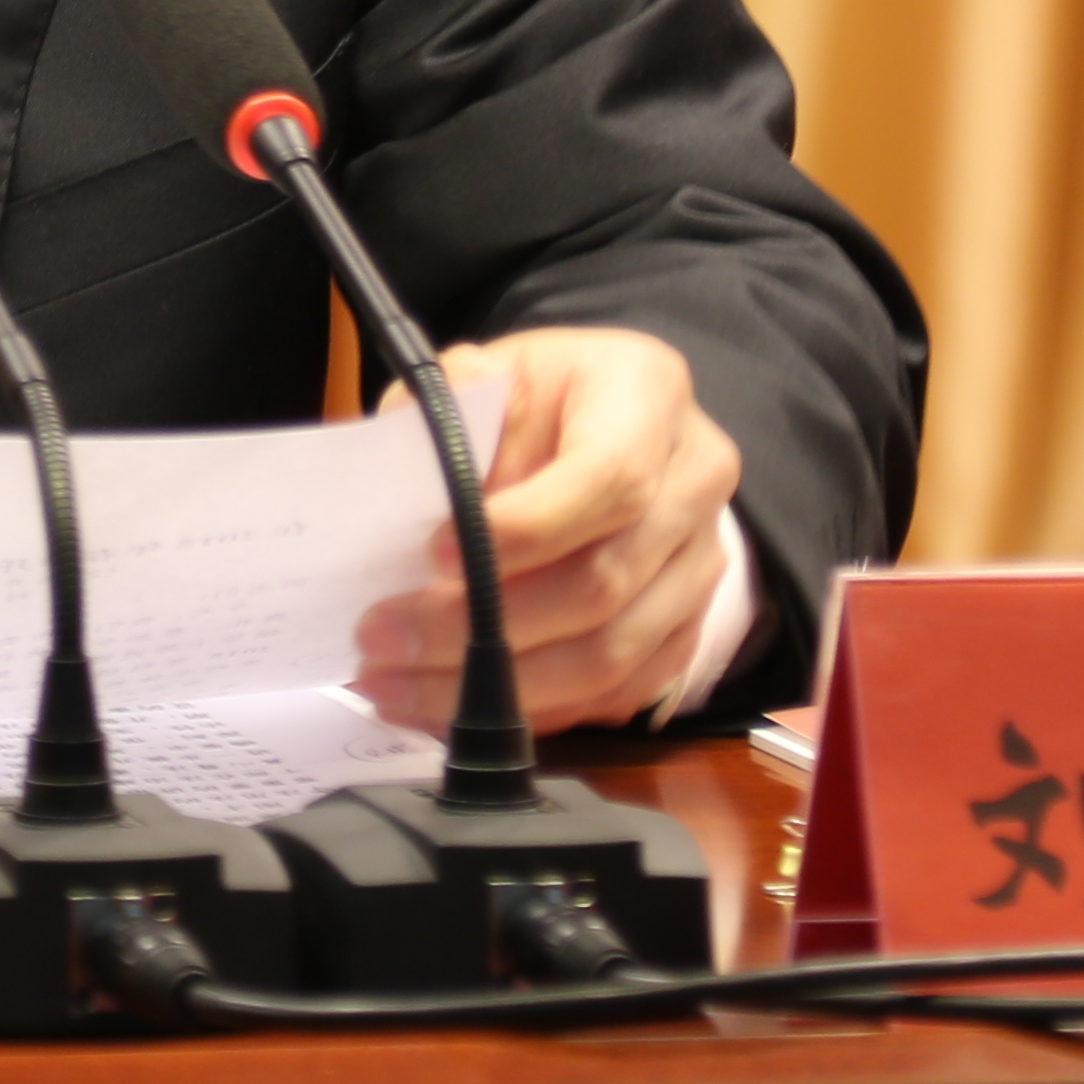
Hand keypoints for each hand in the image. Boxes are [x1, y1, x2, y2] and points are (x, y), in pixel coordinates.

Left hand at [352, 326, 741, 736]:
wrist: (592, 425)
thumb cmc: (526, 399)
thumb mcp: (478, 374)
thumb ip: (448, 416)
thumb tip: (417, 490)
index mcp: (648, 394)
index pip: (608, 480)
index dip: (524, 532)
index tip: (431, 557)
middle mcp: (694, 480)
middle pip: (604, 582)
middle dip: (482, 625)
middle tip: (383, 638)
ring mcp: (699, 562)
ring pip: (610, 656)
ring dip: (496, 685)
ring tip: (398, 686)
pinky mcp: (686, 626)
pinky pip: (617, 692)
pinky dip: (532, 709)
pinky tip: (455, 707)